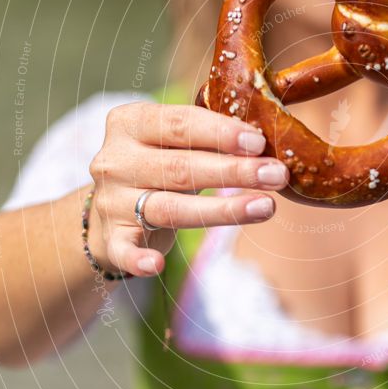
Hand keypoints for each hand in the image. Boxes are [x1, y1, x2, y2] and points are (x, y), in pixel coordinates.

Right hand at [87, 102, 288, 276]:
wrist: (111, 207)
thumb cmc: (159, 165)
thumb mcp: (176, 143)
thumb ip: (210, 138)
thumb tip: (266, 143)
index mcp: (130, 123)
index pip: (179, 123)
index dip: (221, 133)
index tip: (259, 142)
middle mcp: (116, 160)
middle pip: (181, 167)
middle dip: (234, 171)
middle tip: (277, 175)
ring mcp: (111, 200)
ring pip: (170, 208)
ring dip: (220, 210)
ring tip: (265, 207)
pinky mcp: (110, 238)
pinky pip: (124, 251)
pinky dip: (138, 259)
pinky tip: (157, 265)